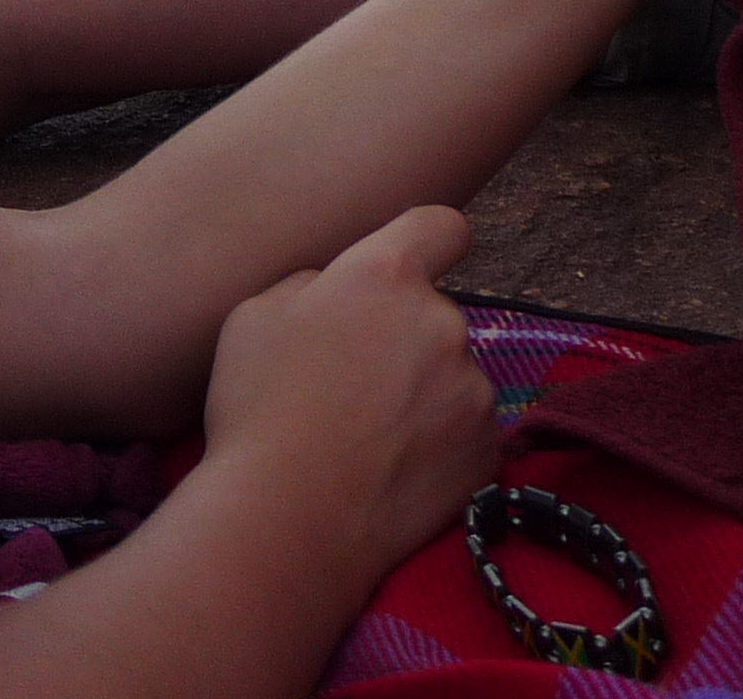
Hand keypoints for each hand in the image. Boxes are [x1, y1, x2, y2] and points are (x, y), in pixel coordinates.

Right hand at [199, 208, 495, 592]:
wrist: (289, 517)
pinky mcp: (488, 453)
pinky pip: (466, 432)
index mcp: (385, 277)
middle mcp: (443, 323)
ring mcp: (474, 392)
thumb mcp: (254, 315)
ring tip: (366, 437)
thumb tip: (335, 292)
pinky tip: (391, 470)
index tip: (415, 261)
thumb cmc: (259, 406)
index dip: (428, 240)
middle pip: (433, 314)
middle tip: (350, 382)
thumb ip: (311, 286)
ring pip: (451, 376)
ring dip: (423, 393)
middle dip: (403, 337)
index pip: (440, 226)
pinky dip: (438, 445)